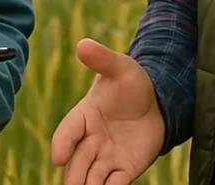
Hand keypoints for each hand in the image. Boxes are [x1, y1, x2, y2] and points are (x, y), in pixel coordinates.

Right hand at [51, 39, 165, 184]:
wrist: (156, 101)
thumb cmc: (131, 82)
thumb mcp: (120, 67)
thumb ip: (102, 59)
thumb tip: (83, 44)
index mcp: (84, 115)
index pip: (68, 130)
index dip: (62, 143)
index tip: (58, 157)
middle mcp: (91, 140)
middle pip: (78, 161)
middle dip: (74, 175)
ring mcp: (107, 156)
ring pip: (93, 177)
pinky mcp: (124, 169)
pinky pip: (116, 184)